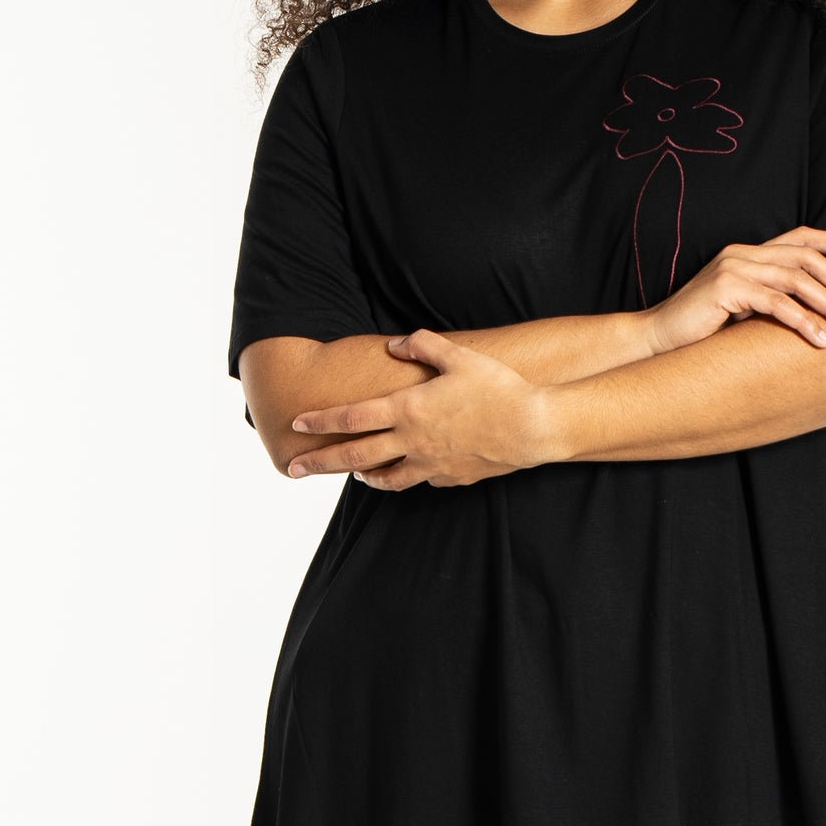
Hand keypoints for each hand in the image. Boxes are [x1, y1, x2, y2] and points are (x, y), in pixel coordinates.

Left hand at [285, 330, 557, 489]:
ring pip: (385, 477)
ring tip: (354, 474)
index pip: (351, 417)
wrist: (532, 428)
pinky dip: (406, 476)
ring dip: (364, 475)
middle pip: (354, 455)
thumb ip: (422, 346)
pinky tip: (405, 471)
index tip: (296, 423)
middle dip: (319, 462)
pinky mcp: (450, 478)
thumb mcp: (459, 356)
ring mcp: (430, 464)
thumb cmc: (497, 389)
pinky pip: (420, 480)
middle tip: (293, 468)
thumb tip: (396, 345)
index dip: (321, 421)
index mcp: (408, 409)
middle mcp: (412, 441)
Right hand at [643, 226, 825, 355]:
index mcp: (748, 252)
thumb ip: (771, 300)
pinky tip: (820, 340)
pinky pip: (777, 303)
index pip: (802, 237)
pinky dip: (804, 323)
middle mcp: (743, 253)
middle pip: (807, 258)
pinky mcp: (727, 289)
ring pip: (797, 281)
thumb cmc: (700, 331)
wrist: (656, 339)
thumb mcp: (742, 310)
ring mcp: (734, 267)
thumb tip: (815, 312)